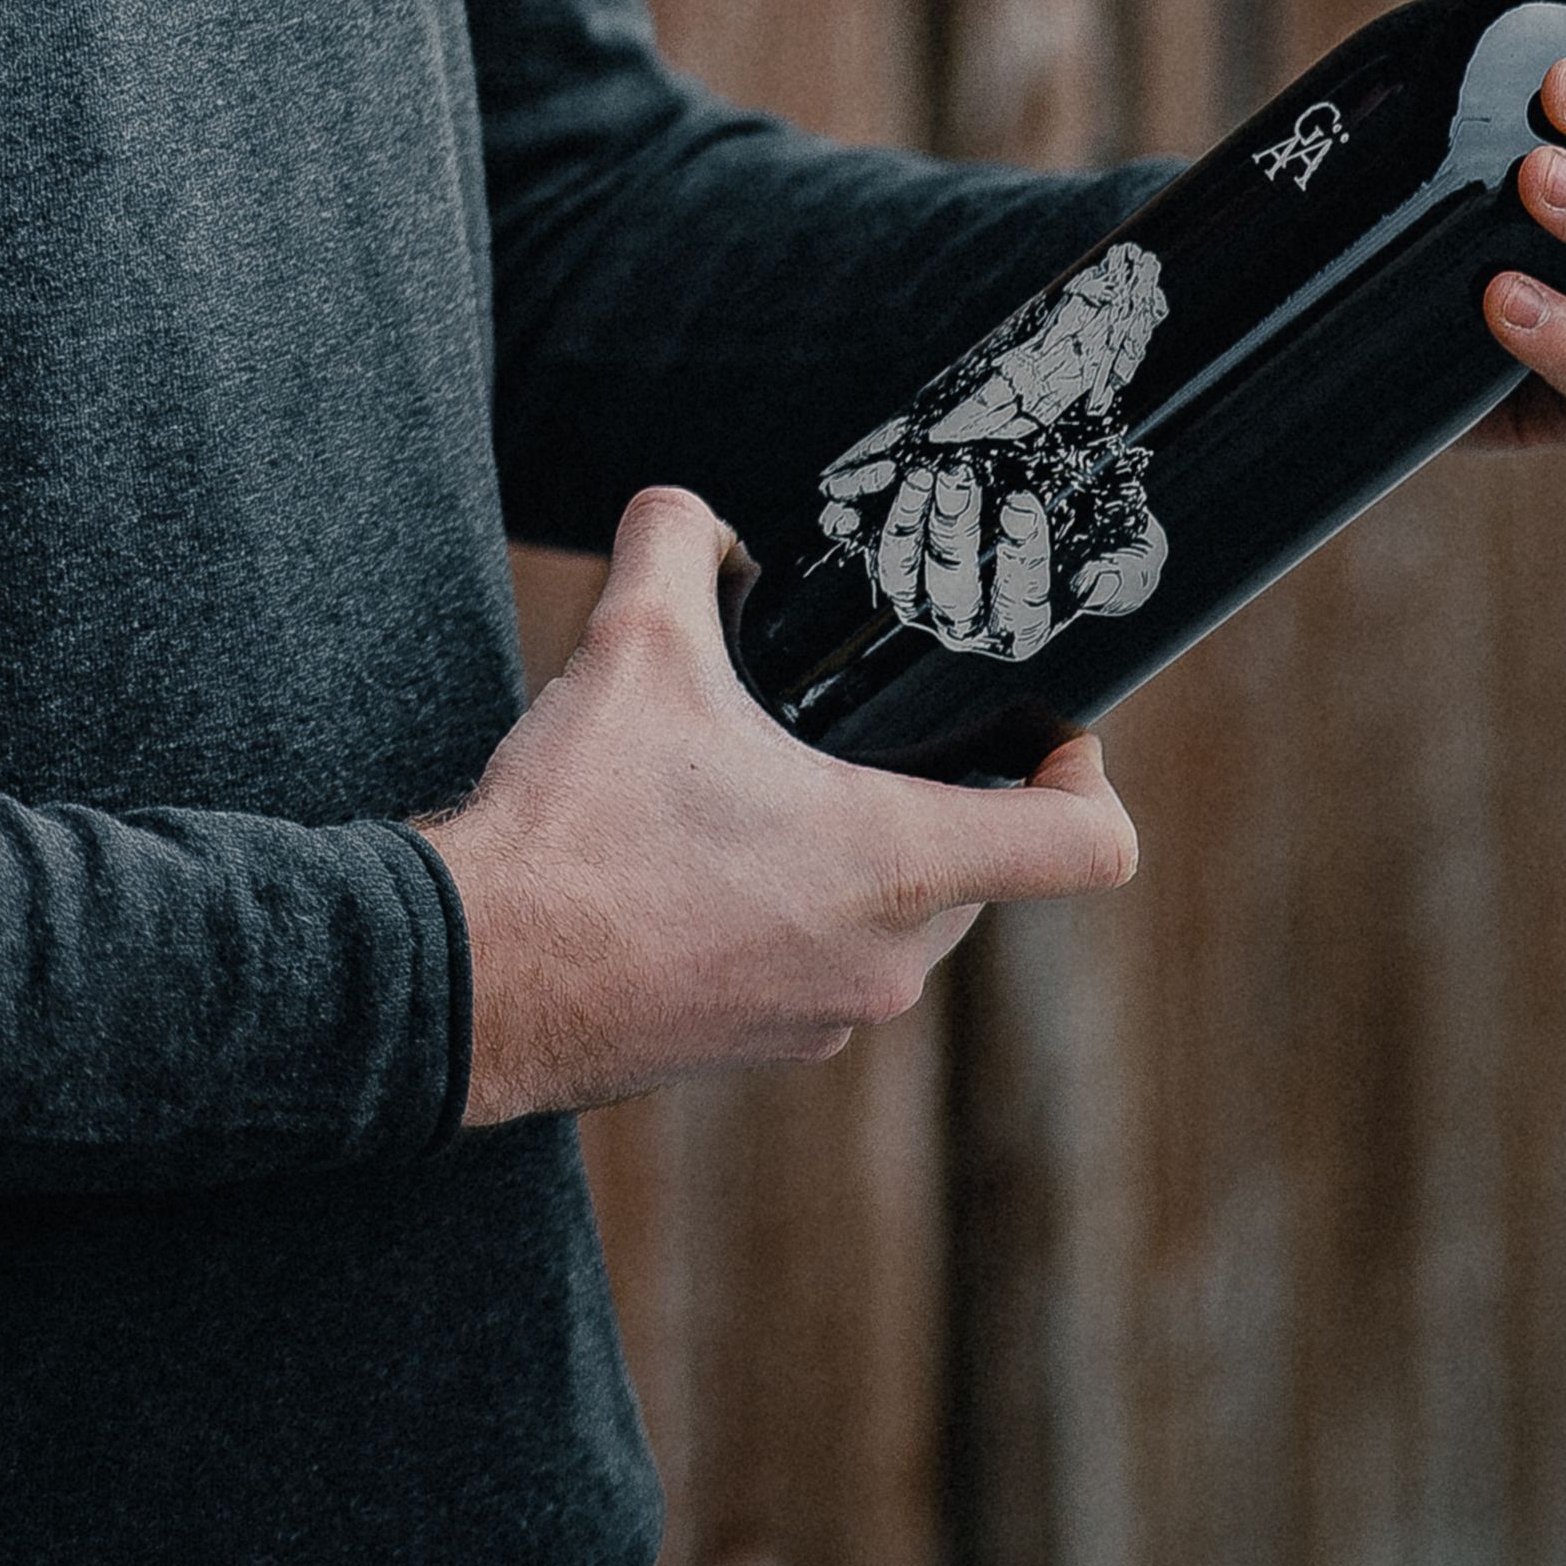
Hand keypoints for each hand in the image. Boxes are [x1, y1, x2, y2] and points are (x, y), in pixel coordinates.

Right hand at [412, 485, 1138, 1125]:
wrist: (477, 974)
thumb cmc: (575, 830)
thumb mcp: (634, 644)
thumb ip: (679, 546)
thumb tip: (692, 517)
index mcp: (894, 862)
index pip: (1084, 845)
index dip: (1087, 773)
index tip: (1048, 734)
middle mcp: (883, 962)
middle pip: (980, 874)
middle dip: (931, 797)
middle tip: (855, 736)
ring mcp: (824, 1019)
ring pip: (894, 927)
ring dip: (852, 860)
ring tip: (757, 794)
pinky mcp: (760, 1048)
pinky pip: (818, 971)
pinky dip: (784, 915)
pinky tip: (696, 863)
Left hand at [814, 234, 1169, 659]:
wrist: (1054, 496)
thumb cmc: (1101, 534)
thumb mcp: (1135, 552)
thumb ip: (1126, 574)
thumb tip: (1091, 583)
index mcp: (1024, 629)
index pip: (1020, 604)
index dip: (1021, 556)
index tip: (1024, 500)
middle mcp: (968, 622)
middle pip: (952, 589)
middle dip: (954, 530)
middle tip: (959, 473)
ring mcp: (924, 597)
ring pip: (903, 573)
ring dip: (908, 520)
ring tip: (924, 469)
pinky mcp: (894, 565)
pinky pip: (875, 548)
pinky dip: (873, 518)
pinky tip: (888, 476)